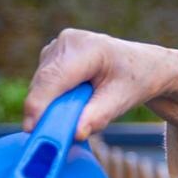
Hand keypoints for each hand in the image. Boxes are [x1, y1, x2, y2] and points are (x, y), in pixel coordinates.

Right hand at [26, 28, 177, 141]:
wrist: (147, 65)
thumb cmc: (137, 80)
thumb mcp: (122, 100)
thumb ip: (98, 116)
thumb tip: (75, 133)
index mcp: (87, 47)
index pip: (54, 78)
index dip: (39, 104)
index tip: (31, 129)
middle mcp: (67, 41)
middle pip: (43, 82)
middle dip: (45, 110)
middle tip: (54, 136)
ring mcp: (58, 46)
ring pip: (41, 84)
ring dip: (51, 104)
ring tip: (77, 114)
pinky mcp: (53, 56)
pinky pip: (44, 83)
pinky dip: (53, 98)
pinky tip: (75, 101)